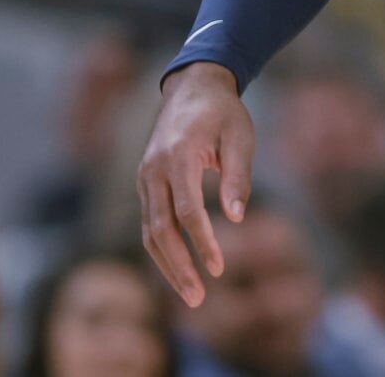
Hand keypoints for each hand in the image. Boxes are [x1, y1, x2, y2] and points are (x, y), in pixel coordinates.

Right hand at [137, 62, 253, 306]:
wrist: (193, 87)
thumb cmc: (223, 113)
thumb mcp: (240, 137)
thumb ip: (238, 176)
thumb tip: (237, 218)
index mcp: (177, 157)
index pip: (187, 212)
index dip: (202, 243)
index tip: (219, 268)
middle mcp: (153, 170)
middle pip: (160, 230)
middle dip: (178, 267)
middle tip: (199, 298)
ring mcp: (144, 177)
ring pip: (149, 231)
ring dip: (167, 265)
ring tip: (190, 294)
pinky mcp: (145, 183)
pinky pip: (149, 222)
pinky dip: (161, 248)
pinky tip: (179, 268)